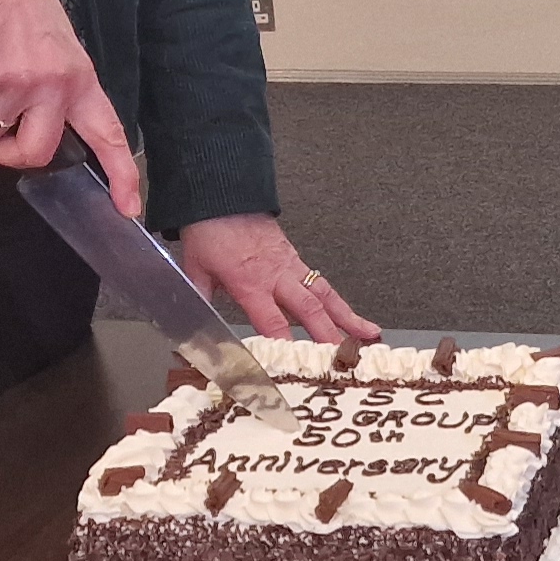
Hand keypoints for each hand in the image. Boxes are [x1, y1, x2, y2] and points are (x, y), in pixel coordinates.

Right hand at [0, 0, 142, 217]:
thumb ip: (54, 85)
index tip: (128, 207)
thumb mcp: (53, 42)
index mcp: (79, 77)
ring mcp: (20, 82)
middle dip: (6, 155)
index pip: (109, 133)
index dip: (121, 174)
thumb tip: (34, 125)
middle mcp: (55, 84)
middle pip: (35, 154)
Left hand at [176, 215, 381, 343]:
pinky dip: (339, 302)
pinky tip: (352, 315)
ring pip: (325, 295)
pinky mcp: (296, 259)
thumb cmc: (210, 230)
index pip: (271, 320)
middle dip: (329, 336)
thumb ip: (199, 304)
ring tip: (368, 335)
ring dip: (348, 318)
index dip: (283, 343)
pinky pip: (321, 284)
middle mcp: (276, 275)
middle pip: (309, 309)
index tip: (293, 365)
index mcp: (250, 281)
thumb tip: (191, 332)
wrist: (223, 195)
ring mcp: (290, 266)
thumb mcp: (195, 271)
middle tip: (345, 358)